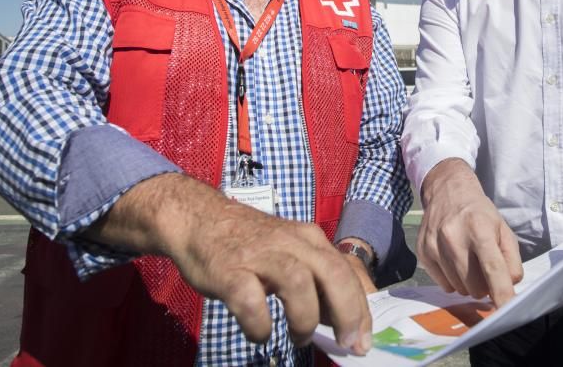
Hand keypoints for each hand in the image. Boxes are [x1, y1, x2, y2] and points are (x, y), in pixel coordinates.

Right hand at [86, 173, 371, 353]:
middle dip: (348, 314)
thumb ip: (317, 279)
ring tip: (299, 336)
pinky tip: (259, 333)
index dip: (361, 309)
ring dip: (305, 318)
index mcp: (309, 239)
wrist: (199, 218)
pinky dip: (259, 325)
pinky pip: (251, 302)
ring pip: (298, 283)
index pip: (347, 272)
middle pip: (332, 274)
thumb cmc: (250, 244)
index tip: (363, 340)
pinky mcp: (230, 271)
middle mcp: (290, 242)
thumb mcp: (291, 252)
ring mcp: (260, 255)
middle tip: (347, 344)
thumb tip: (344, 319)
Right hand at [417, 158, 522, 305]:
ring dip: (468, 283)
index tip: (507, 310)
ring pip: (459, 289)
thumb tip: (509, 285)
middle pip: (475, 286)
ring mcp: (435, 245)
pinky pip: (443, 285)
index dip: (502, 293)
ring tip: (468, 261)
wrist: (448, 191)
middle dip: (484, 285)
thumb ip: (511, 259)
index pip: (493, 269)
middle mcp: (454, 237)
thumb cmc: (479, 213)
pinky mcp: (422, 252)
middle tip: (484, 268)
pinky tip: (453, 260)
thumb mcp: (502, 229)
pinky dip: (453, 279)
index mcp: (480, 229)